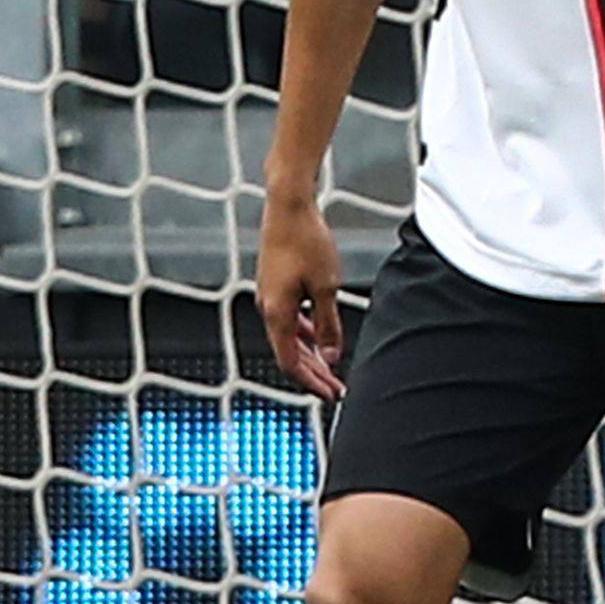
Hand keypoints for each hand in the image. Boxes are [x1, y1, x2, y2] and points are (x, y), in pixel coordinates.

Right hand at [257, 190, 347, 399]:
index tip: (330, 395)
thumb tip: (332, 354)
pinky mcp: (276, 286)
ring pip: (290, 337)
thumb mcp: (327, 287)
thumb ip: (329, 323)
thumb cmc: (306, 242)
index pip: (291, 362)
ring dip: (311, 354)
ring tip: (331, 369)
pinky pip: (290, 319)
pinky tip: (319, 339)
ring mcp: (270, 297)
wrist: (288, 208)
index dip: (311, 382)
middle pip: (290, 354)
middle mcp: (268, 308)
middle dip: (314, 374)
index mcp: (277, 313)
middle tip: (336, 390)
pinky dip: (305, 334)